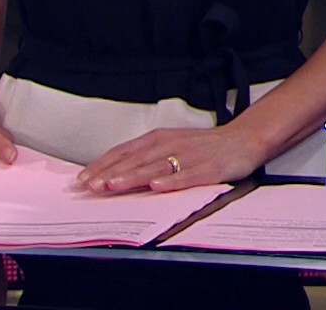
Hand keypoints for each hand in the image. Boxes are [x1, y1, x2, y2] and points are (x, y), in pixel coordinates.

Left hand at [77, 124, 268, 193]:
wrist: (243, 139)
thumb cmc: (202, 146)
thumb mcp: (170, 145)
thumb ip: (144, 158)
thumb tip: (112, 174)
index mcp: (159, 139)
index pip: (124, 152)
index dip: (102, 165)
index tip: (82, 180)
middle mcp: (171, 145)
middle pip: (137, 160)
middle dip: (112, 173)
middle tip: (90, 187)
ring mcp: (190, 156)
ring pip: (157, 167)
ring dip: (134, 176)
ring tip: (115, 185)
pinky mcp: (209, 168)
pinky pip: (188, 176)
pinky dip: (172, 181)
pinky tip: (158, 186)